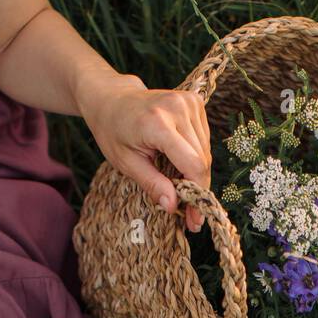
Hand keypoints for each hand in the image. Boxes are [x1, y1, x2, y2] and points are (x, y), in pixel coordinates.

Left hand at [82, 74, 210, 230]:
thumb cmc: (114, 132)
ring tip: (182, 185)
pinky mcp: (194, 101)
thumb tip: (173, 206)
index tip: (195, 218)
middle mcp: (177, 108)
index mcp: (157, 123)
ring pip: (206, 152)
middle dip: (198, 189)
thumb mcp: (126, 163)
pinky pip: (204, 139)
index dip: (198, 194)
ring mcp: (188, 101)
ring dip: (197, 173)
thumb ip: (152, 184)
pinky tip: (180, 160)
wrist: (112, 99)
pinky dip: (196, 156)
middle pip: (202, 160)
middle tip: (190, 213)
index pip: (193, 164)